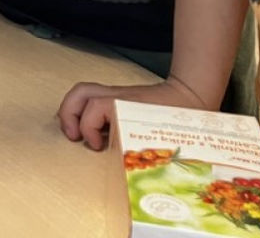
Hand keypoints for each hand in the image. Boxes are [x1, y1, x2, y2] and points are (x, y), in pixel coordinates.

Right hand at [57, 76, 206, 150]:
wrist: (190, 95)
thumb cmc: (179, 117)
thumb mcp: (161, 135)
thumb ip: (143, 149)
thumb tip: (128, 168)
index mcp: (125, 104)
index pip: (95, 107)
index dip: (88, 128)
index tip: (98, 147)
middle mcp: (116, 96)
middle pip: (80, 93)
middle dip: (68, 114)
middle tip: (73, 137)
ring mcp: (115, 94)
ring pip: (82, 92)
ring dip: (72, 111)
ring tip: (75, 133)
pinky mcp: (117, 98)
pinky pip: (91, 98)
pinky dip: (83, 111)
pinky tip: (91, 131)